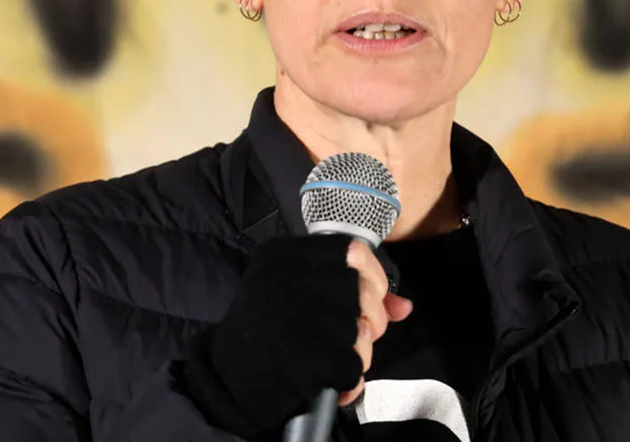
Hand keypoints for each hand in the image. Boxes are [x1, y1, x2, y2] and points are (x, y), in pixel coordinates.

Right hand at [177, 234, 408, 437]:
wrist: (225, 374)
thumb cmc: (268, 330)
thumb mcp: (300, 295)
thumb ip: (353, 293)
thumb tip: (404, 307)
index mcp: (283, 255)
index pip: (353, 251)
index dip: (374, 277)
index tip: (368, 298)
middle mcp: (285, 279)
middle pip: (363, 292)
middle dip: (372, 320)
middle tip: (357, 334)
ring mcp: (291, 317)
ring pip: (360, 332)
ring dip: (358, 353)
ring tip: (335, 357)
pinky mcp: (299, 356)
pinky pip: (351, 366)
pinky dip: (347, 378)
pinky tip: (330, 378)